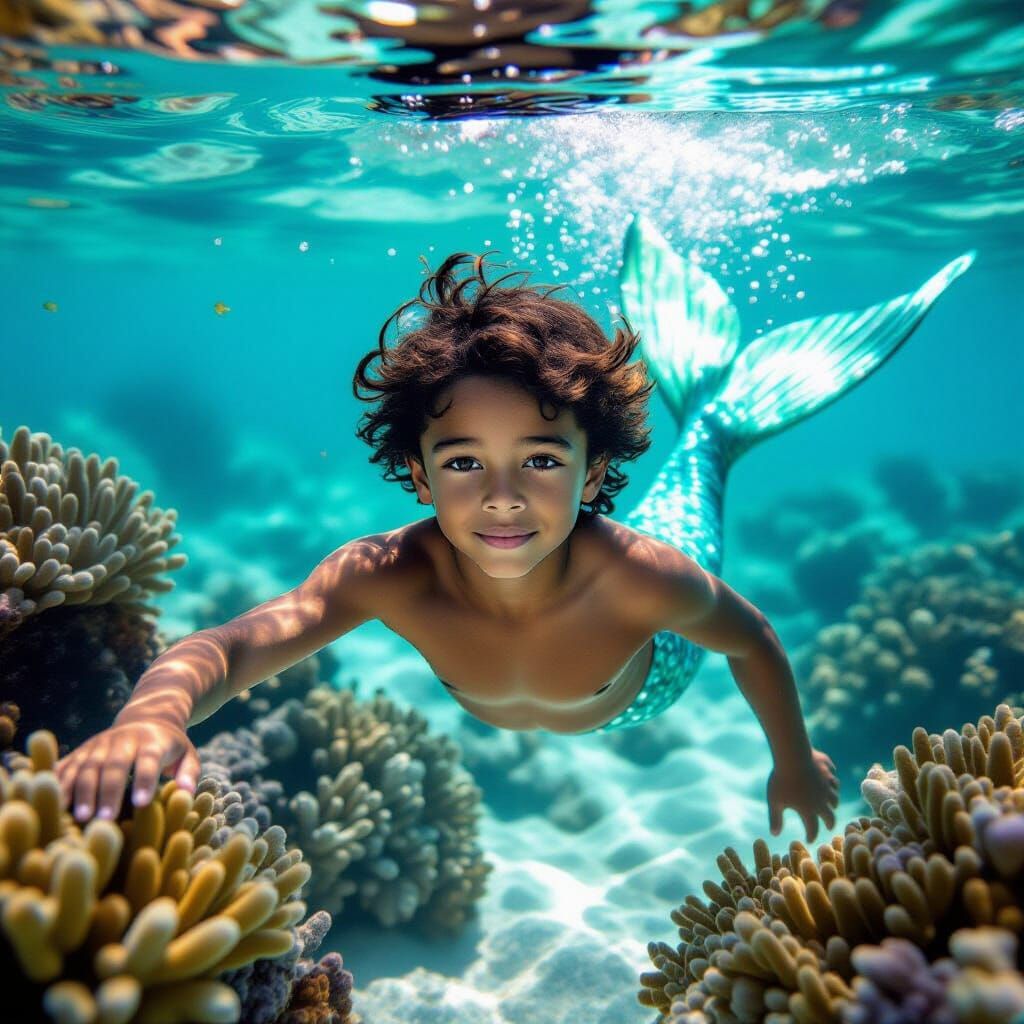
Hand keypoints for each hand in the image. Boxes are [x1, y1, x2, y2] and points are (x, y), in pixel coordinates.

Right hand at [55, 719, 200, 823]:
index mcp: (153, 742)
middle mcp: (123, 740)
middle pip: (113, 765)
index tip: (141, 803)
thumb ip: (189, 773)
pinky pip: (65, 766)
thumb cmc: (169, 746)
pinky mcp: (81, 751)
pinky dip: (57, 783)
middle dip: (108, 791)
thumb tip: (186, 792)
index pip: (149, 759)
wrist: (147, 716)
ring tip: (79, 818)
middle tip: (104, 819)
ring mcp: (98, 745)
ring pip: (86, 766)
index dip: (145, 779)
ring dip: (80, 792)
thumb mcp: (186, 754)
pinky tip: (51, 804)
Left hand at [766, 748, 838, 843]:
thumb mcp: (775, 801)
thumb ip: (775, 819)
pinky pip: (833, 778)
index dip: (811, 836)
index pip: (813, 829)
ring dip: (833, 803)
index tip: (809, 839)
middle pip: (830, 816)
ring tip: (830, 805)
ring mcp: (827, 784)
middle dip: (829, 823)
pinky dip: (832, 782)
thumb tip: (774, 834)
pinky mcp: (828, 770)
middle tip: (828, 826)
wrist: (792, 755)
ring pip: (835, 797)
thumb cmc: (781, 780)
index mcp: (809, 809)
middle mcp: (822, 799)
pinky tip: (828, 781)